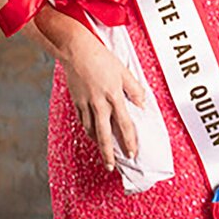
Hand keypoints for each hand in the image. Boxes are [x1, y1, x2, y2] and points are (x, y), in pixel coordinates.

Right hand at [59, 29, 146, 170]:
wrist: (76, 50)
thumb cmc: (101, 58)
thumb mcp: (123, 71)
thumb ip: (134, 88)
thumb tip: (142, 103)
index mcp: (113, 96)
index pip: (124, 125)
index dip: (129, 141)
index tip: (132, 153)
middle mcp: (99, 103)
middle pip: (105, 135)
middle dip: (108, 154)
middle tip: (111, 167)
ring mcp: (86, 104)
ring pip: (92, 130)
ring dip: (98, 144)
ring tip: (103, 153)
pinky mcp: (76, 101)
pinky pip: (83, 121)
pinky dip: (88, 130)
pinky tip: (91, 133)